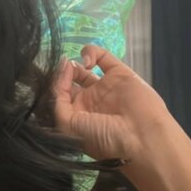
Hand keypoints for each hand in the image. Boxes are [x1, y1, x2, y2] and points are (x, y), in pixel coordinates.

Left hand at [53, 45, 173, 162]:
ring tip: (72, 66)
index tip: (49, 77)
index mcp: (77, 116)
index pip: (59, 96)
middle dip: (62, 74)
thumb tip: (61, 76)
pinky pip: (102, 57)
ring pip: (84, 68)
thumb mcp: (69, 127)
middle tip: (60, 69)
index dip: (53, 85)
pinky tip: (87, 61)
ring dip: (74, 64)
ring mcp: (105, 87)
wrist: (141, 137)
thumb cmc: (103, 138)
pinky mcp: (119, 73)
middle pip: (70, 81)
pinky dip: (91, 52)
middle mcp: (90, 102)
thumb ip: (57, 103)